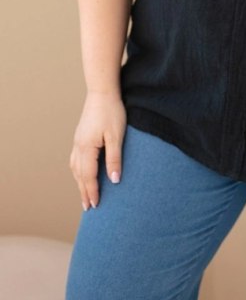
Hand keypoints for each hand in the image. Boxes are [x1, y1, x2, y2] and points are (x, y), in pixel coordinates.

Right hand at [69, 91, 125, 211]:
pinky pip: (75, 159)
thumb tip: (114, 181)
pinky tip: (82, 173)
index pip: (88, 176)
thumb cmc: (112, 112)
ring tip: (84, 195)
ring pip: (76, 167)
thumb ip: (115, 159)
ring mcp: (77, 140)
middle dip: (84, 191)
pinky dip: (78, 170)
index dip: (92, 191)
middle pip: (79, 175)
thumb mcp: (116, 136)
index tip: (96, 205)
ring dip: (80, 182)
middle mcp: (78, 146)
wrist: (102, 91)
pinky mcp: (80, 135)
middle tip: (88, 208)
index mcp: (86, 148)